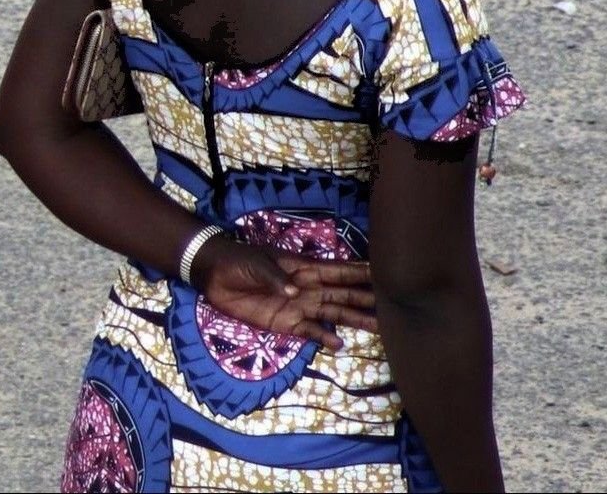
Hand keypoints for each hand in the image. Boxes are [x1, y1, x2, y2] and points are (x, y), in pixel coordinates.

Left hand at [191, 236, 376, 351]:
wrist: (214, 275)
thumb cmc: (239, 261)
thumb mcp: (258, 264)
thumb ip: (277, 278)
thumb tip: (295, 293)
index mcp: (304, 268)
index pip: (338, 271)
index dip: (361, 272)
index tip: (384, 273)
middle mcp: (307, 288)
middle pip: (342, 294)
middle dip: (365, 299)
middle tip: (391, 308)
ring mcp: (298, 307)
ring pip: (332, 314)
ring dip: (353, 319)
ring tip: (377, 328)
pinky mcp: (284, 323)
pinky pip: (309, 331)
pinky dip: (324, 338)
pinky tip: (339, 345)